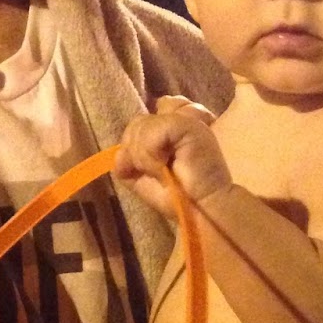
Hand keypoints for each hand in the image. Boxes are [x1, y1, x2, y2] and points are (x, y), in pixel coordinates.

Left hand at [115, 95, 229, 218]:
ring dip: (143, 158)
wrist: (202, 210)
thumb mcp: (143, 178)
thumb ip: (128, 160)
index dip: (140, 137)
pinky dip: (149, 157)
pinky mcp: (188, 125)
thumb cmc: (179, 196)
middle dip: (137, 151)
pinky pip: (150, 134)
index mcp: (178, 122)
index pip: (148, 112)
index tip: (152, 163)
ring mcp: (186, 117)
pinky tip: (164, 170)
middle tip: (157, 171)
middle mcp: (183, 114)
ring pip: (140, 127)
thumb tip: (120, 153)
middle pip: (138, 122)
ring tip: (163, 172)